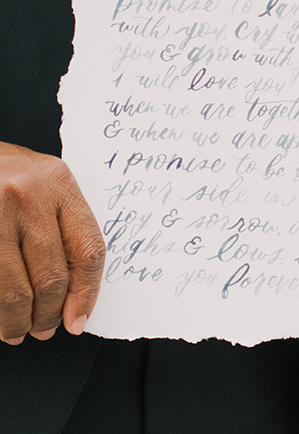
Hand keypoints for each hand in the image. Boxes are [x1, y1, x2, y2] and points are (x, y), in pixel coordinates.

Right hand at [0, 142, 104, 344]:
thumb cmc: (2, 171)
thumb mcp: (41, 183)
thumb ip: (62, 225)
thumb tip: (75, 291)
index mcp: (58, 183)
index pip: (88, 249)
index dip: (86, 293)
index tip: (78, 319)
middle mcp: (27, 195)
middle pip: (52, 276)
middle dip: (49, 313)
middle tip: (44, 329)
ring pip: (15, 289)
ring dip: (18, 319)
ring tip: (17, 330)